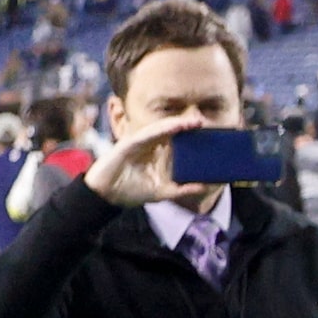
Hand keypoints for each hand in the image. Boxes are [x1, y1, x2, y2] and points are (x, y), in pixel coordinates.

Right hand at [81, 115, 205, 208]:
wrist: (104, 196)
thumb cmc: (130, 191)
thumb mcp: (161, 192)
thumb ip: (181, 189)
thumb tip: (204, 186)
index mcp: (157, 154)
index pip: (178, 142)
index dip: (193, 137)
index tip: (212, 134)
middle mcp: (150, 146)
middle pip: (172, 132)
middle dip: (188, 126)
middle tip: (205, 122)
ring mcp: (139, 143)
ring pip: (162, 129)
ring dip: (178, 123)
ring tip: (195, 121)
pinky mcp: (128, 143)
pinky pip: (148, 133)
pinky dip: (163, 128)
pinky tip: (176, 125)